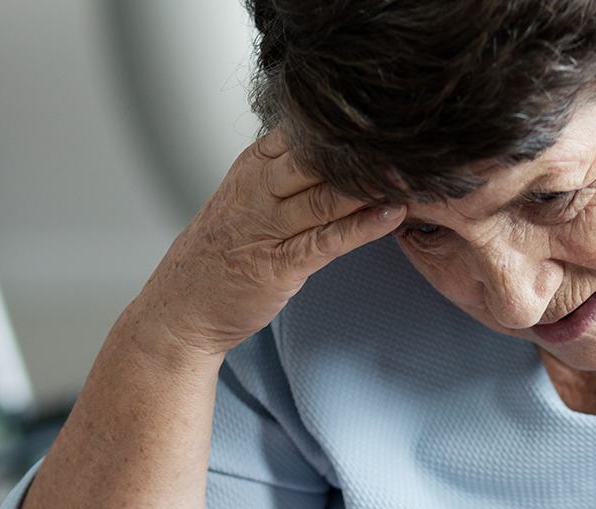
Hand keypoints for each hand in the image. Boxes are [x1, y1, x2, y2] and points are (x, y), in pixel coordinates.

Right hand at [130, 128, 403, 358]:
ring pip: (326, 194)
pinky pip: (326, 240)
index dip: (346, 121)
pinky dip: (361, 227)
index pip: (304, 129)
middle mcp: (259, 190)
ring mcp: (268, 228)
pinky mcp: (278, 265)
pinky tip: (391, 215)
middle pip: (318, 156)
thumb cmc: (219, 253)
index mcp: (253, 167)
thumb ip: (285, 171)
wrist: (181, 308)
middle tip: (412, 136)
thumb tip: (336, 148)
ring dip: (373, 183)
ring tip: (413, 171)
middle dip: (365, 147)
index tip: (390, 114)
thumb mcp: (246, 196)